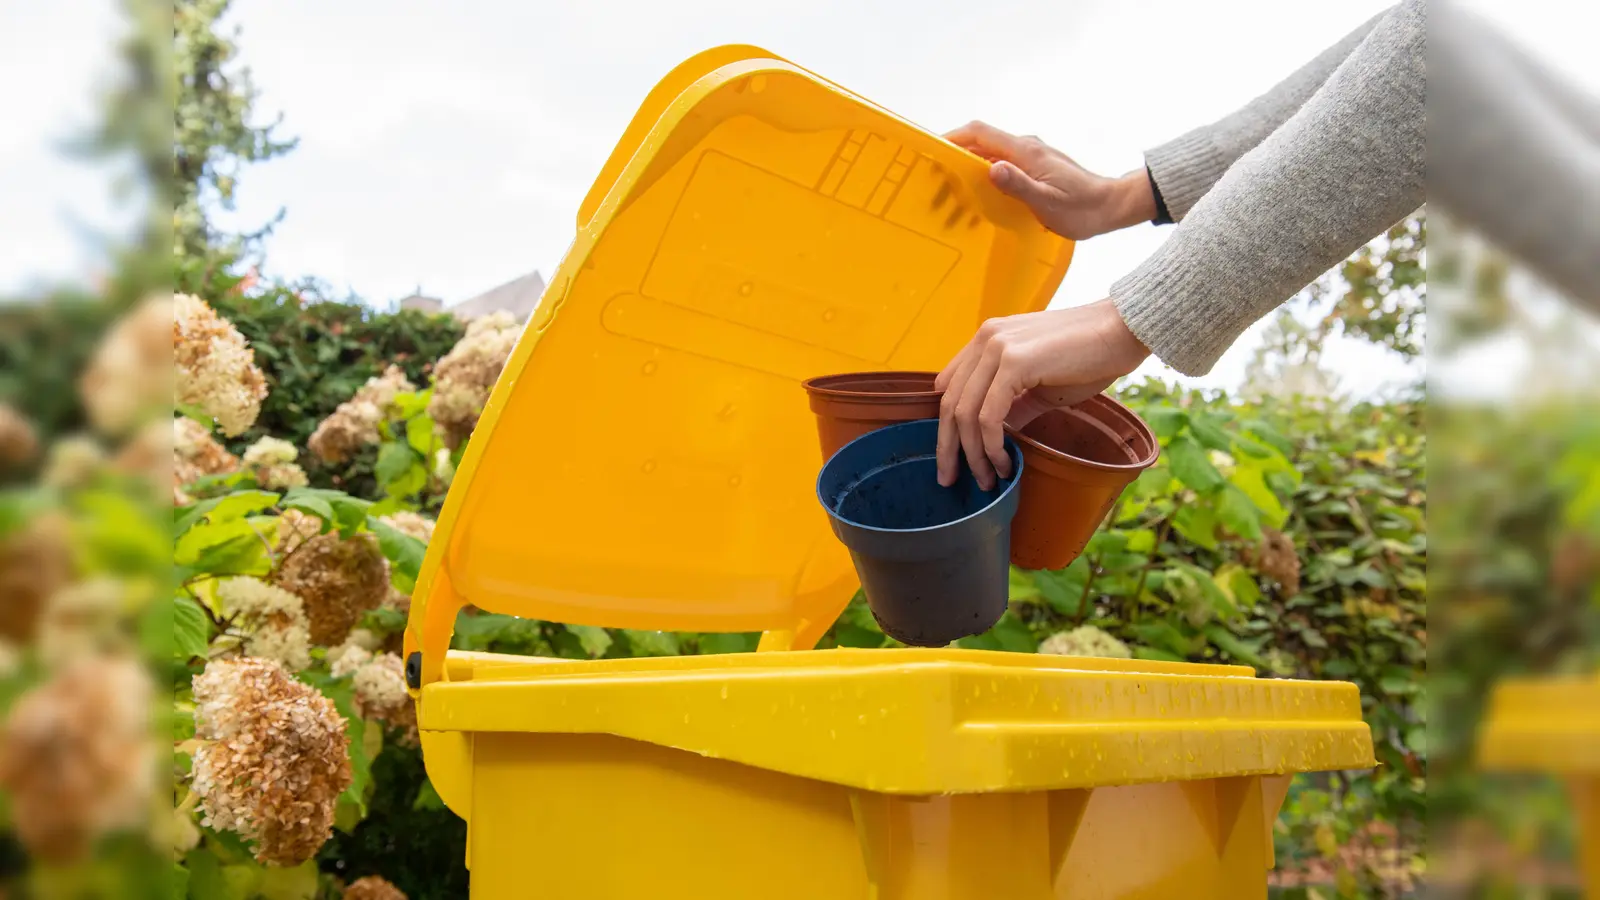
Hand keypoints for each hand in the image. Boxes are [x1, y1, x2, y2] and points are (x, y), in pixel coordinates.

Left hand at [935, 299, 1149, 488]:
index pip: (949, 387)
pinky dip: (993, 446)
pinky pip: (989, 415)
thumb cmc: (1089, 357)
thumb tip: (995, 438)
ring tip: (988, 480)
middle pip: (949, 403)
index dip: (945, 425)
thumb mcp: (1040, 384)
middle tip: (949, 480)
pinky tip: (1006, 464)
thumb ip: (1013, 405)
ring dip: (973, 455)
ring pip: (965, 413)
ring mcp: (997, 347)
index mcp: (987, 339)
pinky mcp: (1014, 361)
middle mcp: (986, 339)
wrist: (1123, 331)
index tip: (952, 457)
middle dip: (948, 448)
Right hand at [945, 122, 1156, 240]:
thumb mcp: (1048, 203)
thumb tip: (993, 169)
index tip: (932, 148)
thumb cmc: (1081, 209)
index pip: (980, 132)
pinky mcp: (1033, 166)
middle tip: (935, 178)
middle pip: (980, 141)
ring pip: (989, 152)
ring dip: (967, 165)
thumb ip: (1019, 186)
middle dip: (954, 154)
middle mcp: (1025, 147)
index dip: (953, 136)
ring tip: (951, 191)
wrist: (1109, 206)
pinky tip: (978, 193)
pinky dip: (983, 172)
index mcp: (1025, 151)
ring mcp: (1030, 156)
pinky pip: (1001, 162)